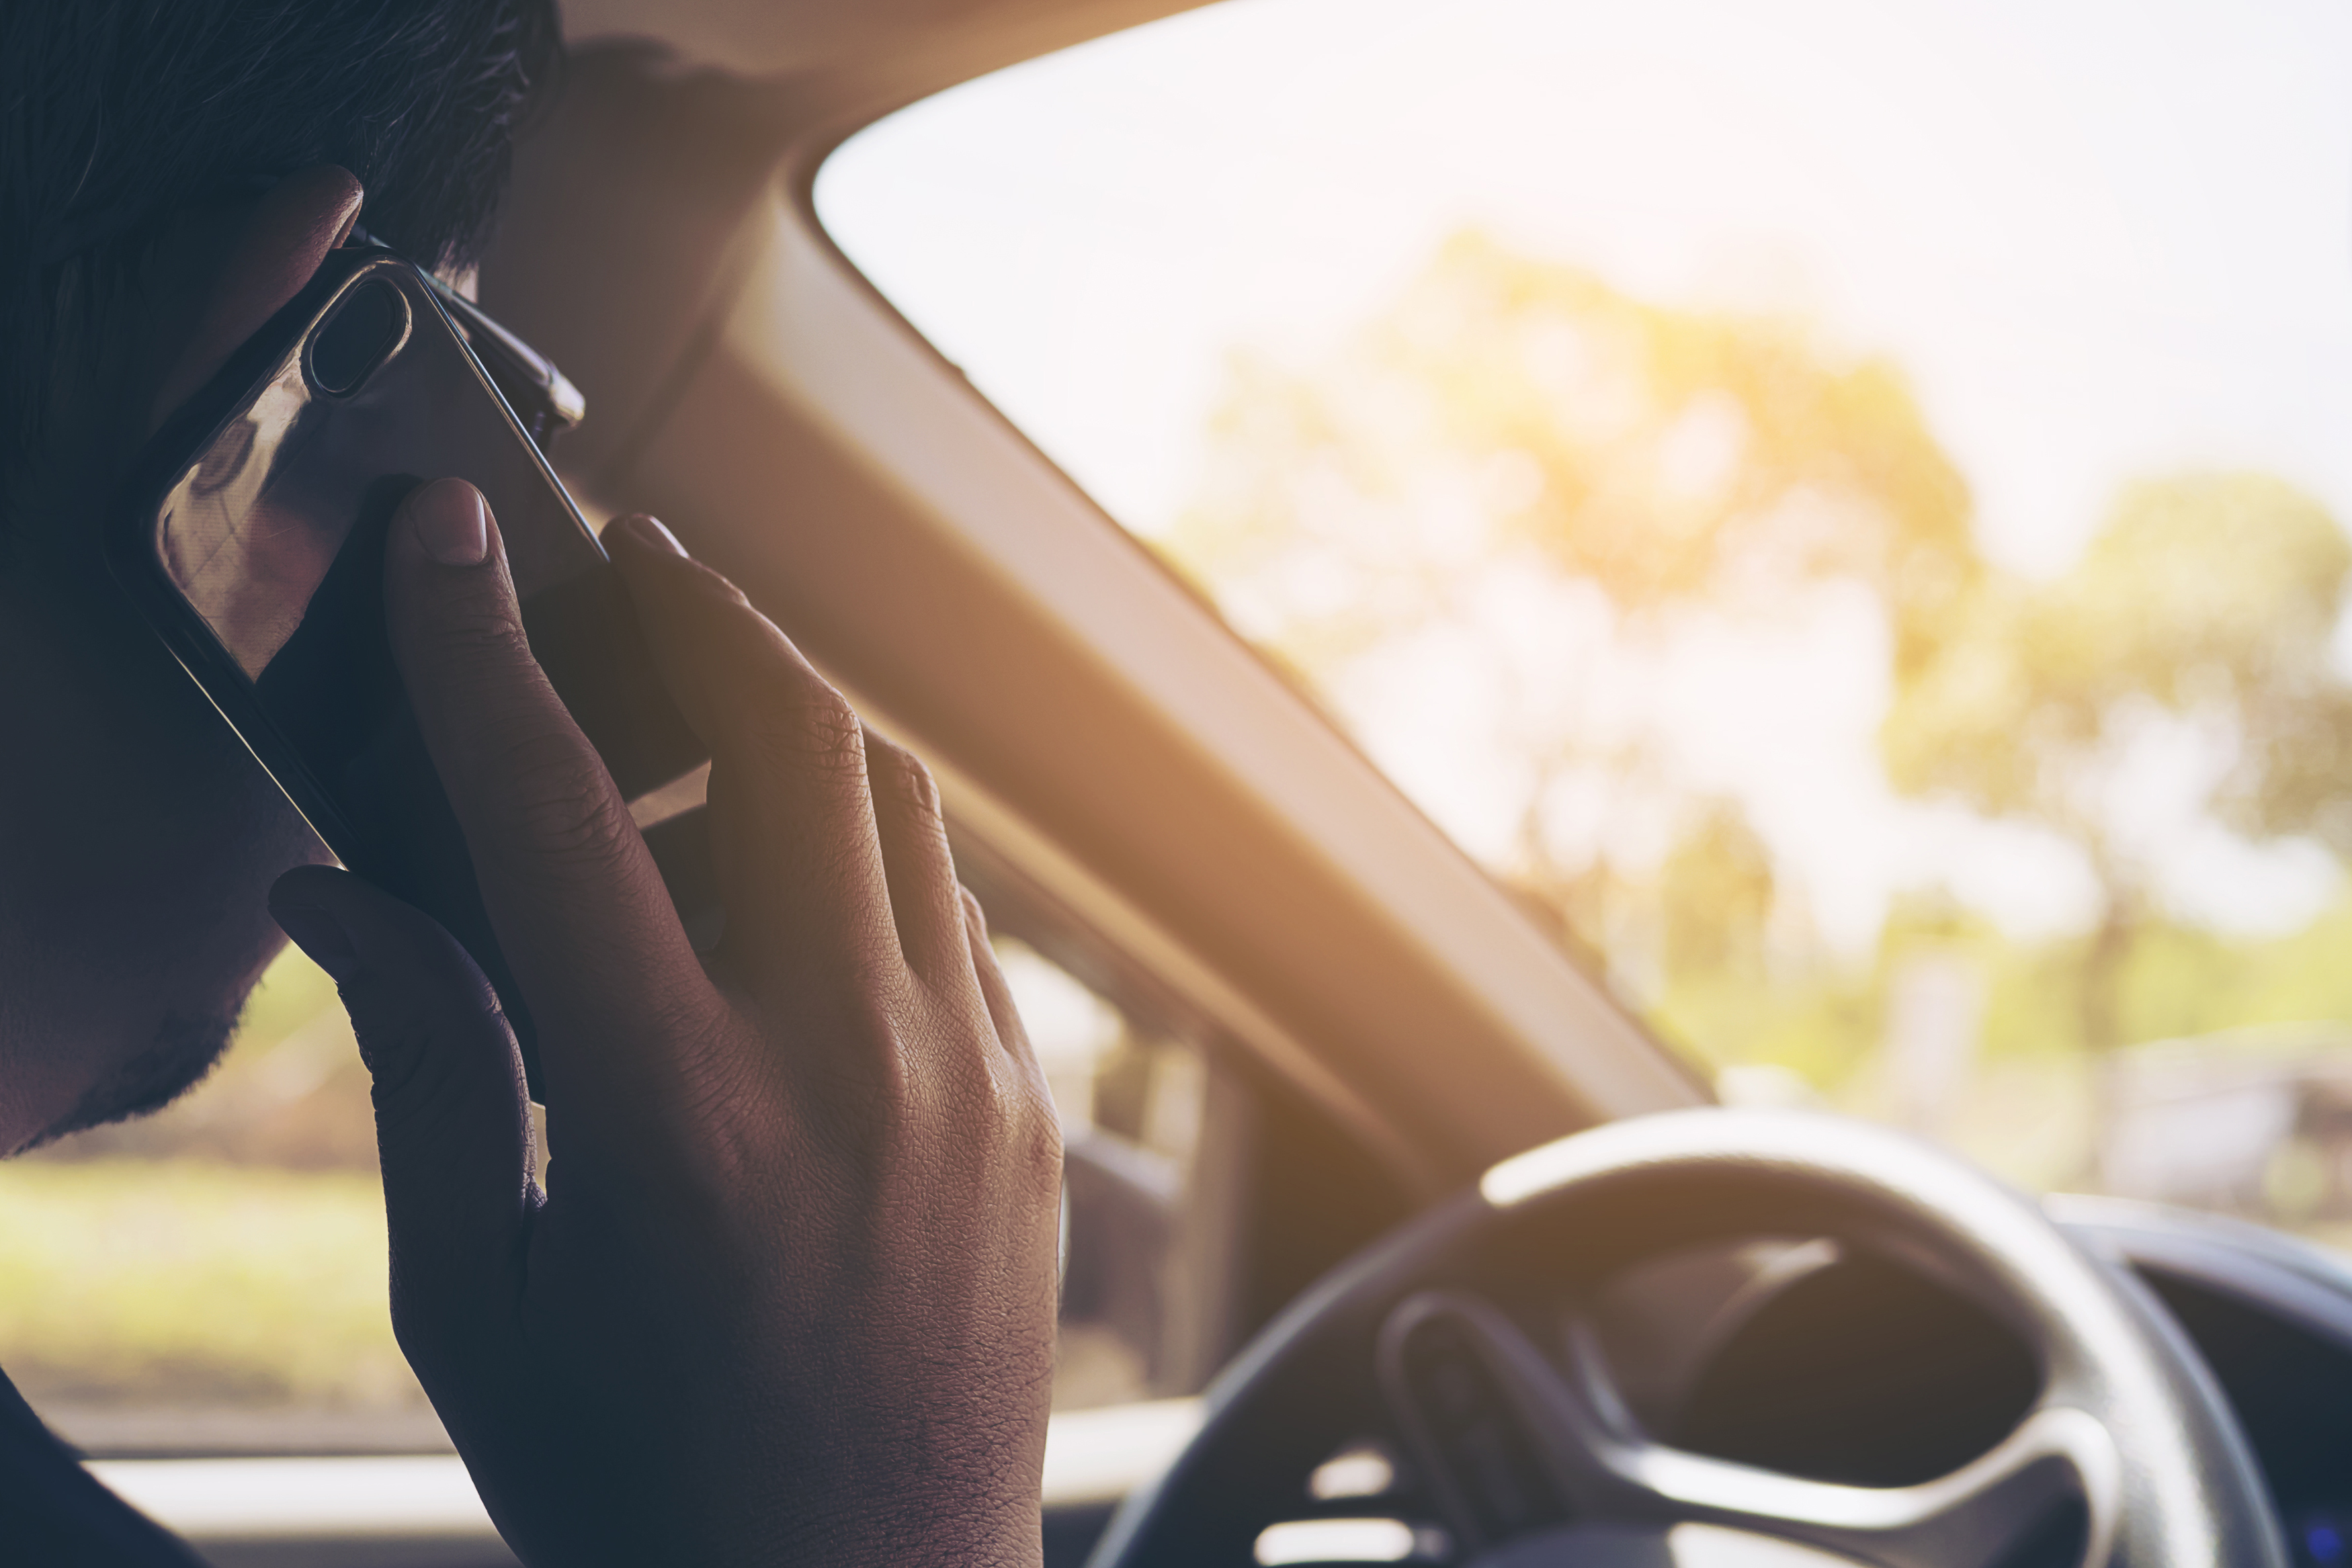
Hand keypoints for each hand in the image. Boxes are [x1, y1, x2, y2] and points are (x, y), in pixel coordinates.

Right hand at [268, 479, 1061, 1566]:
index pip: (557, 811)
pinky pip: (955, 912)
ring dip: (797, 716)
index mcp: (678, 1119)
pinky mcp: (1031, 1113)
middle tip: (629, 564)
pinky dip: (872, 842)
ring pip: (900, 806)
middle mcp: (851, 1069)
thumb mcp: (479, 1303)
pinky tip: (798, 858)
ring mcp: (970, 1083)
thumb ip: (425, 1074)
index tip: (455, 536)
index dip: (483, 646)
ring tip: (705, 696)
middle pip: (793, 739)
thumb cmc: (649, 1489)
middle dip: (701, 613)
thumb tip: (338, 898)